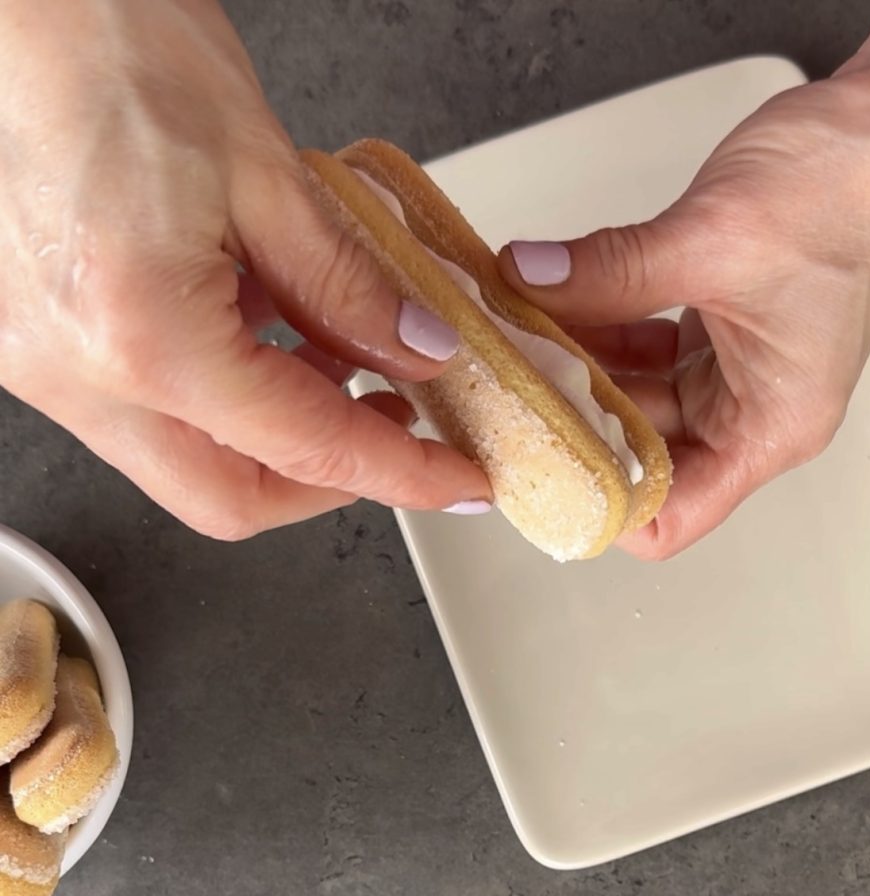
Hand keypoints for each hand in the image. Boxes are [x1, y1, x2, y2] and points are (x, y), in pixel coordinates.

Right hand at [0, 0, 489, 539]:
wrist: (10, 1)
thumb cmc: (104, 42)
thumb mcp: (264, 171)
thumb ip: (348, 286)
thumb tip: (415, 352)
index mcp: (139, 334)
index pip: (303, 448)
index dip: (397, 471)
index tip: (452, 479)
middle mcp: (75, 372)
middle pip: (229, 498)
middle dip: (326, 478)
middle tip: (396, 432)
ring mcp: (44, 363)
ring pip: (188, 460)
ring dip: (278, 431)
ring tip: (342, 365)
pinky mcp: (39, 341)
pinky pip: (151, 409)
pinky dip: (227, 393)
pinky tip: (269, 334)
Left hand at [499, 21, 869, 559]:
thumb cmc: (852, 193)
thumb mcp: (717, 241)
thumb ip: (612, 273)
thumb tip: (529, 282)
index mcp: (772, 425)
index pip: (674, 514)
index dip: (606, 505)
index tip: (539, 465)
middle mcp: (751, 410)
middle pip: (640, 451)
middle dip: (572, 419)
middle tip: (506, 385)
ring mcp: (731, 369)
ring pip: (632, 395)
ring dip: (577, 368)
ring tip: (517, 341)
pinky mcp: (715, 327)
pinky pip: (639, 348)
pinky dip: (597, 327)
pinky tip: (552, 305)